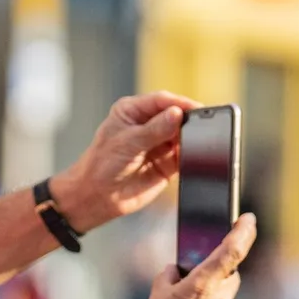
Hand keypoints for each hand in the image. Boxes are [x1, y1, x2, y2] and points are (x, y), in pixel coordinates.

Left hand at [51, 91, 200, 231]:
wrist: (97, 198)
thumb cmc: (102, 165)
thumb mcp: (127, 143)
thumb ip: (154, 129)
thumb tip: (178, 113)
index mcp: (132, 111)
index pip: (161, 100)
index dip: (180, 102)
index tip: (196, 108)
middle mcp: (147, 124)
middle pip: (176, 115)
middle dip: (188, 121)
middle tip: (201, 126)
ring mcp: (159, 143)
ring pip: (183, 135)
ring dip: (191, 139)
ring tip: (196, 143)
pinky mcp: (167, 163)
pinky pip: (185, 155)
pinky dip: (192, 156)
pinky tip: (194, 157)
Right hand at [132, 213, 256, 298]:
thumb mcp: (157, 294)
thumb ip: (171, 275)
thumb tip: (178, 271)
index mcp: (205, 283)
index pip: (233, 249)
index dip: (243, 231)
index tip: (249, 219)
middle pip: (229, 275)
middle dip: (217, 272)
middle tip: (196, 278)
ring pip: (225, 297)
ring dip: (211, 297)